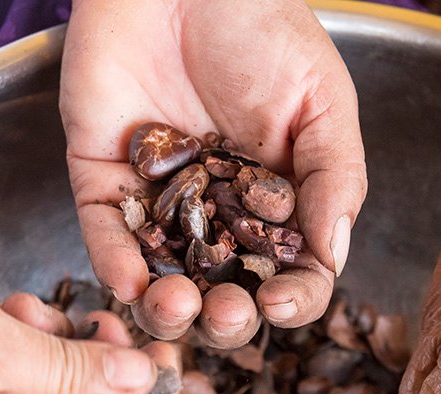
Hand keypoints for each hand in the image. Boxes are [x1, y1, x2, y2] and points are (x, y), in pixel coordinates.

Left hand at [60, 0, 365, 348]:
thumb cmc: (263, 27)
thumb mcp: (323, 102)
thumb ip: (335, 180)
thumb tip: (333, 260)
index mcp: (276, 203)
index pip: (287, 272)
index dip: (289, 299)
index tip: (281, 304)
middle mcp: (218, 213)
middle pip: (221, 291)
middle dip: (225, 318)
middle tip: (227, 312)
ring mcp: (159, 201)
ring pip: (160, 278)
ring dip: (168, 308)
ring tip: (177, 306)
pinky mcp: (104, 180)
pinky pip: (106, 235)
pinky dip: (114, 264)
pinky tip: (132, 283)